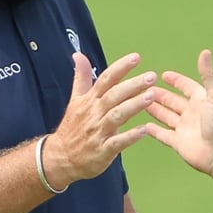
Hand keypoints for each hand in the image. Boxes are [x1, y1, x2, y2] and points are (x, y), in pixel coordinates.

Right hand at [44, 51, 155, 187]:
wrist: (61, 157)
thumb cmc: (72, 127)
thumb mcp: (74, 100)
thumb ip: (81, 77)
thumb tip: (79, 55)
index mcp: (89, 100)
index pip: (105, 79)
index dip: (120, 67)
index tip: (136, 57)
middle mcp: (94, 113)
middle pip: (114, 95)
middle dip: (132, 85)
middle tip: (151, 76)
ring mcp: (98, 132)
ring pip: (117, 115)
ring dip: (134, 105)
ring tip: (151, 96)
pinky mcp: (102, 150)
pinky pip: (118, 142)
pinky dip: (131, 136)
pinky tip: (145, 130)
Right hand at [145, 49, 212, 179]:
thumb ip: (208, 74)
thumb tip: (205, 51)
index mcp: (201, 101)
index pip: (186, 87)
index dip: (176, 80)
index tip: (163, 74)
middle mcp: (191, 113)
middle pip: (173, 101)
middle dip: (160, 94)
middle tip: (145, 87)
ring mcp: (184, 128)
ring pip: (166, 116)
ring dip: (154, 109)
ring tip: (139, 101)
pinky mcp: (177, 143)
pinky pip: (162, 134)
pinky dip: (153, 130)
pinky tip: (142, 124)